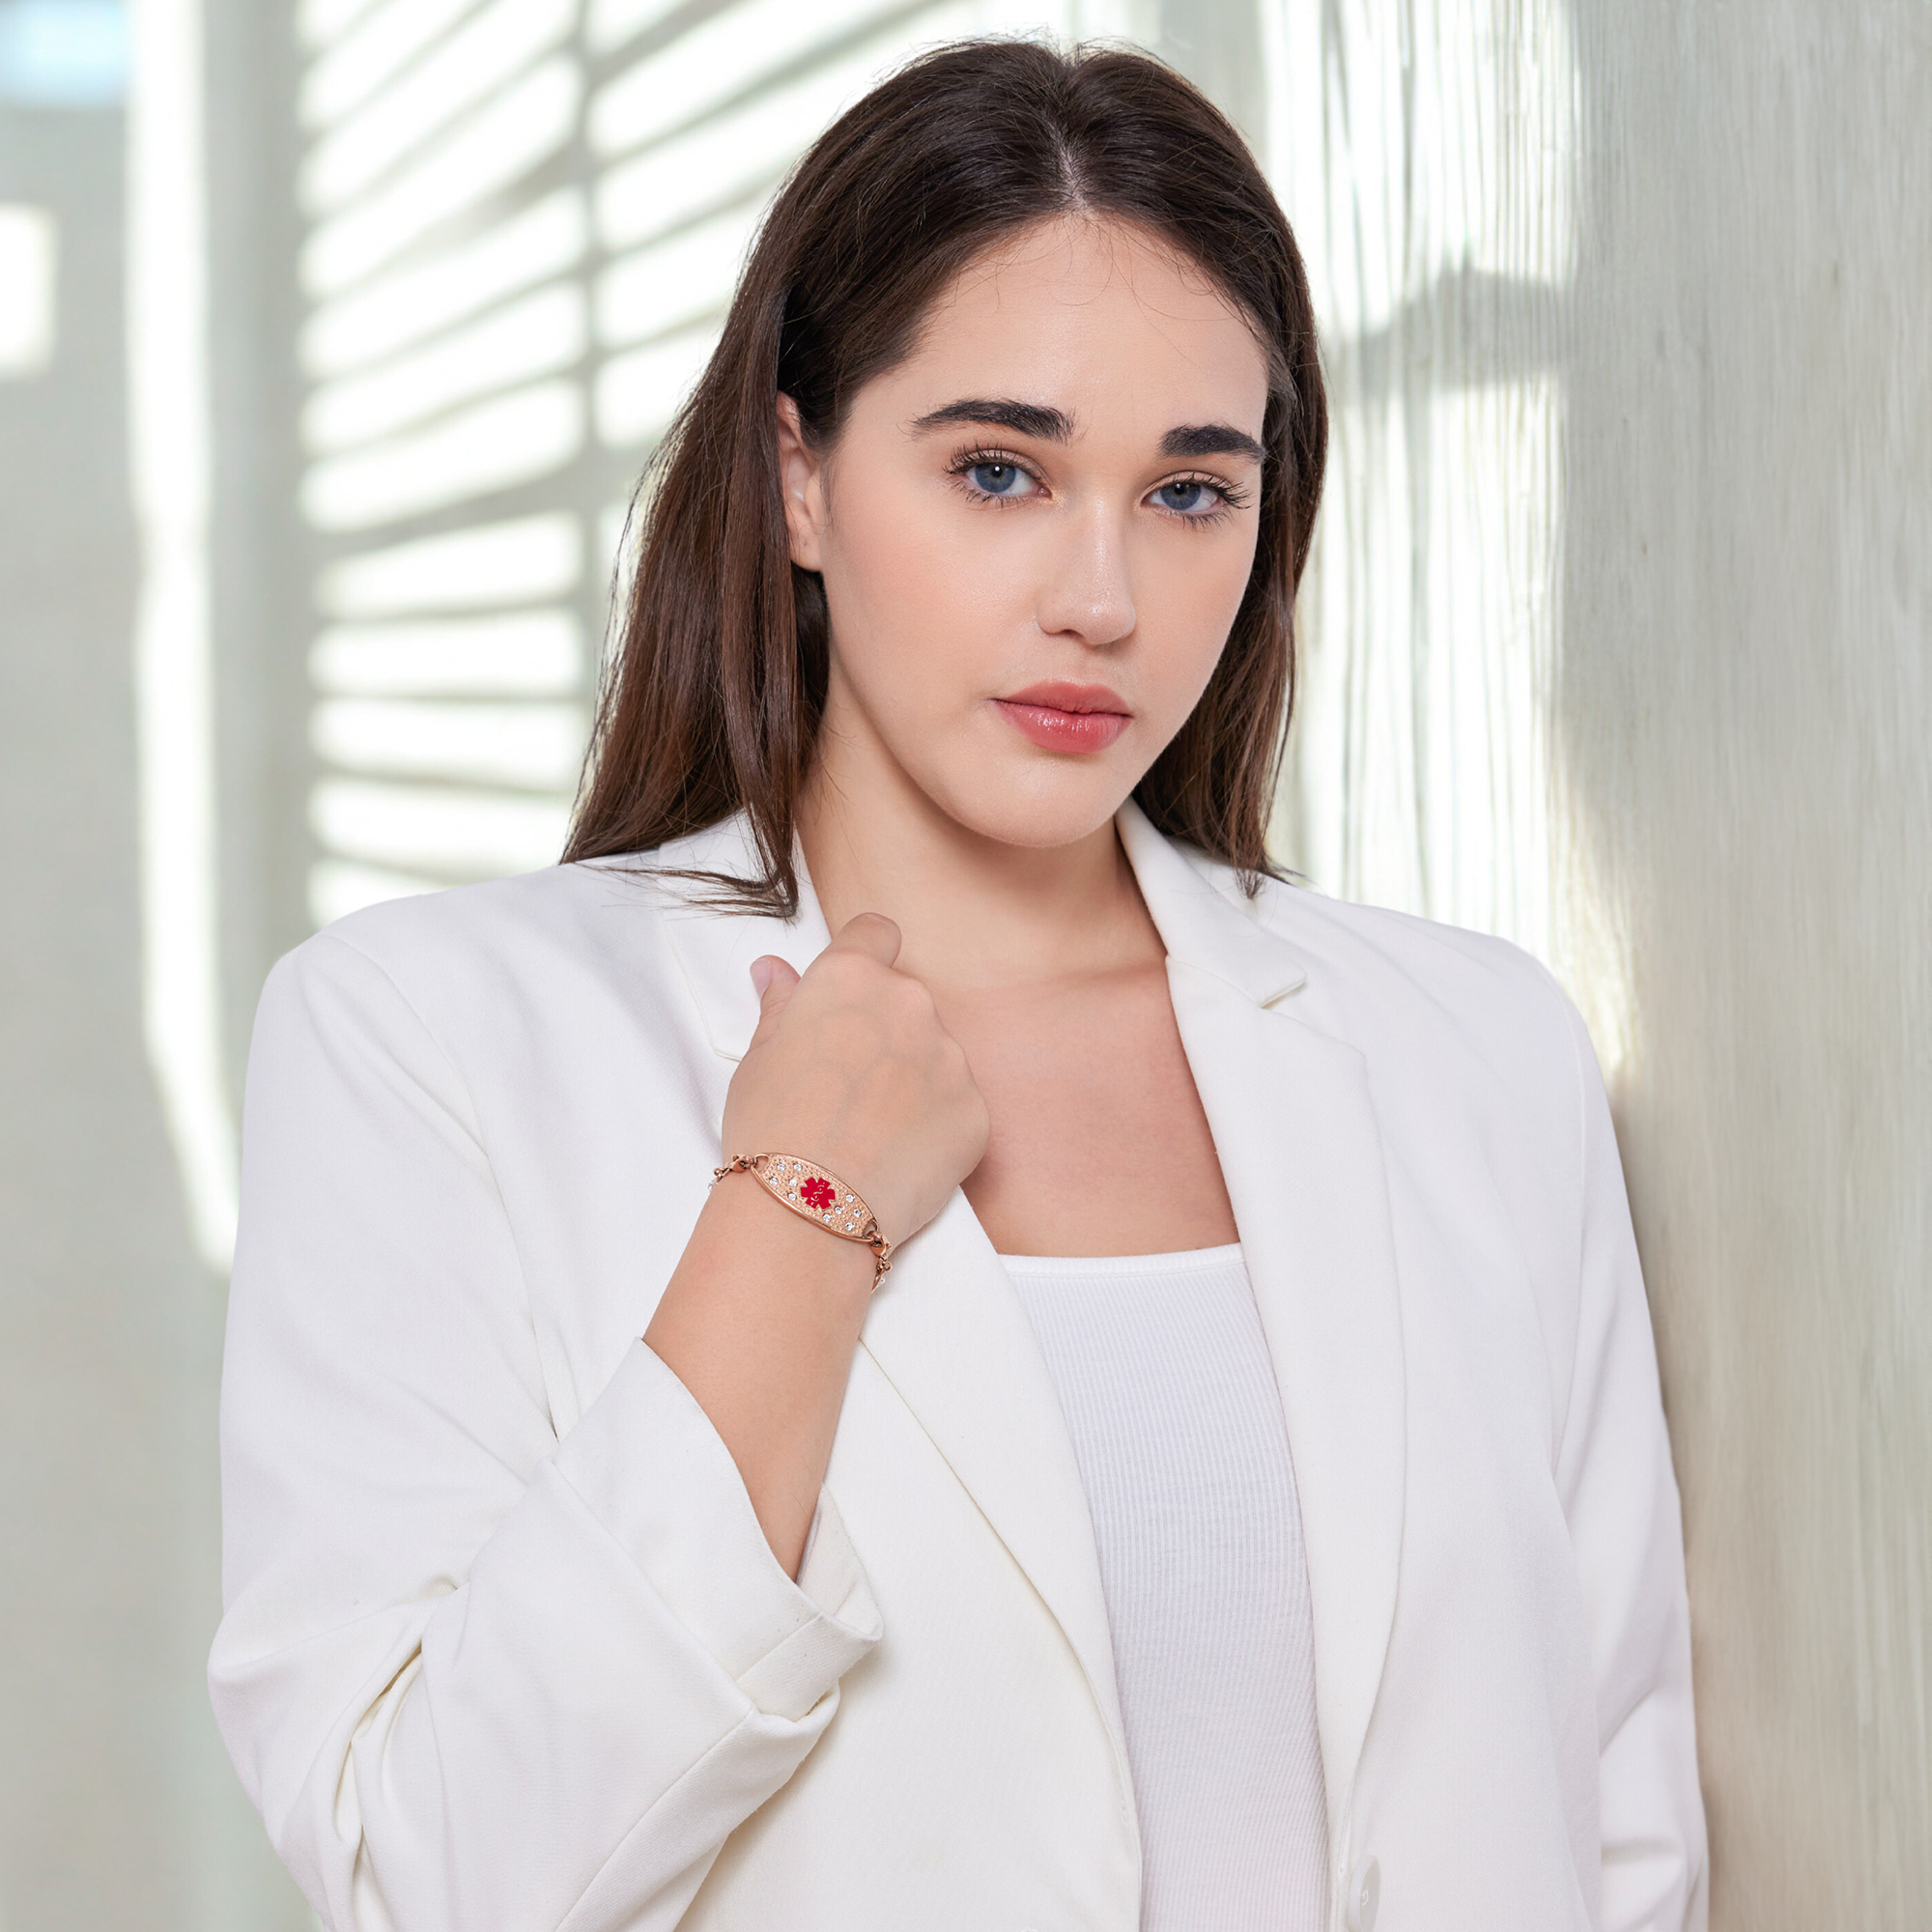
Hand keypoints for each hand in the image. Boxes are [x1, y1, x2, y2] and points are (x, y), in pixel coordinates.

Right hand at [720, 914, 988, 1245]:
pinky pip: (957, 1106)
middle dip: (884, 1031)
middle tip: (847, 1083)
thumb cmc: (770, 1128)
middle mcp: (910, 1003)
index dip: (866, 957)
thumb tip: (775, 972)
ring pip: (935, 1054)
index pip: (877, 932)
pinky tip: (897, 1155)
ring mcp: (950, 1057)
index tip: (853, 993)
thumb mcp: (758, 1057)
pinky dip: (935, 1125)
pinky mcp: (976, 1111)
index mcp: (852, 976)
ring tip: (870, 1129)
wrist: (808, 1207)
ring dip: (912, 1079)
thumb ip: (781, 1005)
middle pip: (906, 1000)